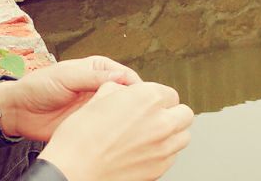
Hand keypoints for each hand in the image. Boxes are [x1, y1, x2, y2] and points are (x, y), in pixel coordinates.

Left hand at [0, 55, 141, 141]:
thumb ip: (92, 76)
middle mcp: (100, 87)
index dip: (139, 88)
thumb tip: (121, 75)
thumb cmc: (39, 86)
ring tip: (135, 131)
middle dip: (137, 106)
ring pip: (122, 115)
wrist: (21, 111)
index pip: (127, 76)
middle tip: (145, 118)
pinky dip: (117, 135)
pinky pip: (110, 130)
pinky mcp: (92, 126)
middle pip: (128, 96)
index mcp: (97, 69)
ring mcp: (97, 108)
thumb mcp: (66, 76)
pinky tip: (121, 140)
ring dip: (129, 122)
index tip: (147, 100)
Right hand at [39, 81, 193, 180]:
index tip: (145, 98)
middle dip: (170, 112)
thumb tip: (124, 91)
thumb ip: (120, 90)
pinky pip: (173, 156)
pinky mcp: (160, 170)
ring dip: (171, 131)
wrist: (75, 169)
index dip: (155, 94)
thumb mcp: (99, 97)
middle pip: (184, 114)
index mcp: (148, 98)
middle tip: (152, 114)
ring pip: (183, 136)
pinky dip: (164, 150)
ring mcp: (163, 149)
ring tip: (150, 131)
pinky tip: (143, 148)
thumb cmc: (82, 135)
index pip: (169, 92)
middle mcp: (161, 123)